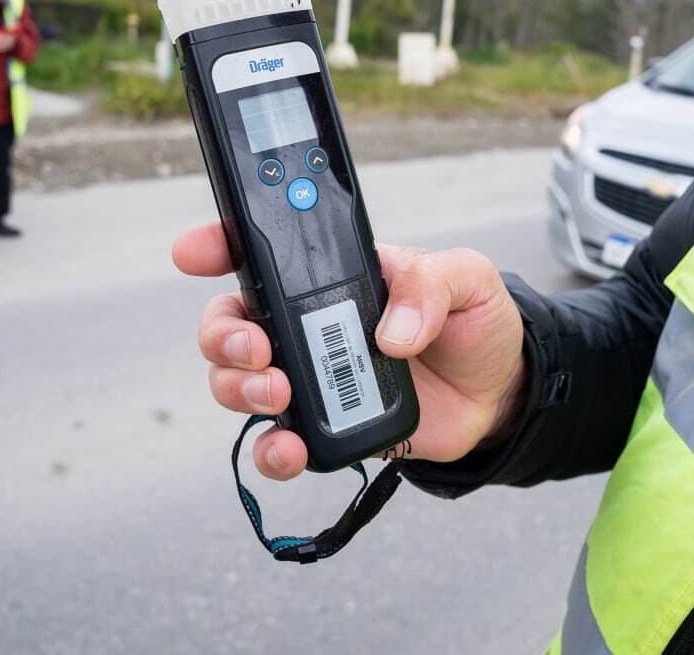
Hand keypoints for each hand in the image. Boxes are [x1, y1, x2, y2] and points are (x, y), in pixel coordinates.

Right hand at [175, 223, 526, 479]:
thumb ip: (430, 284)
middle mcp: (306, 322)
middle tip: (258, 348)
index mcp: (333, 273)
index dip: (217, 243)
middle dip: (223, 333)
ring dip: (238, 388)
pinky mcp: (323, 425)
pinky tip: (290, 449)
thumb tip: (391, 333)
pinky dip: (270, 450)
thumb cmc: (475, 322)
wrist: (501, 394)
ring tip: (279, 394)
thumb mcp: (468, 279)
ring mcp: (310, 375)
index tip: (192, 252)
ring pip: (235, 381)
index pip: (262, 249)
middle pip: (229, 320)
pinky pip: (274, 442)